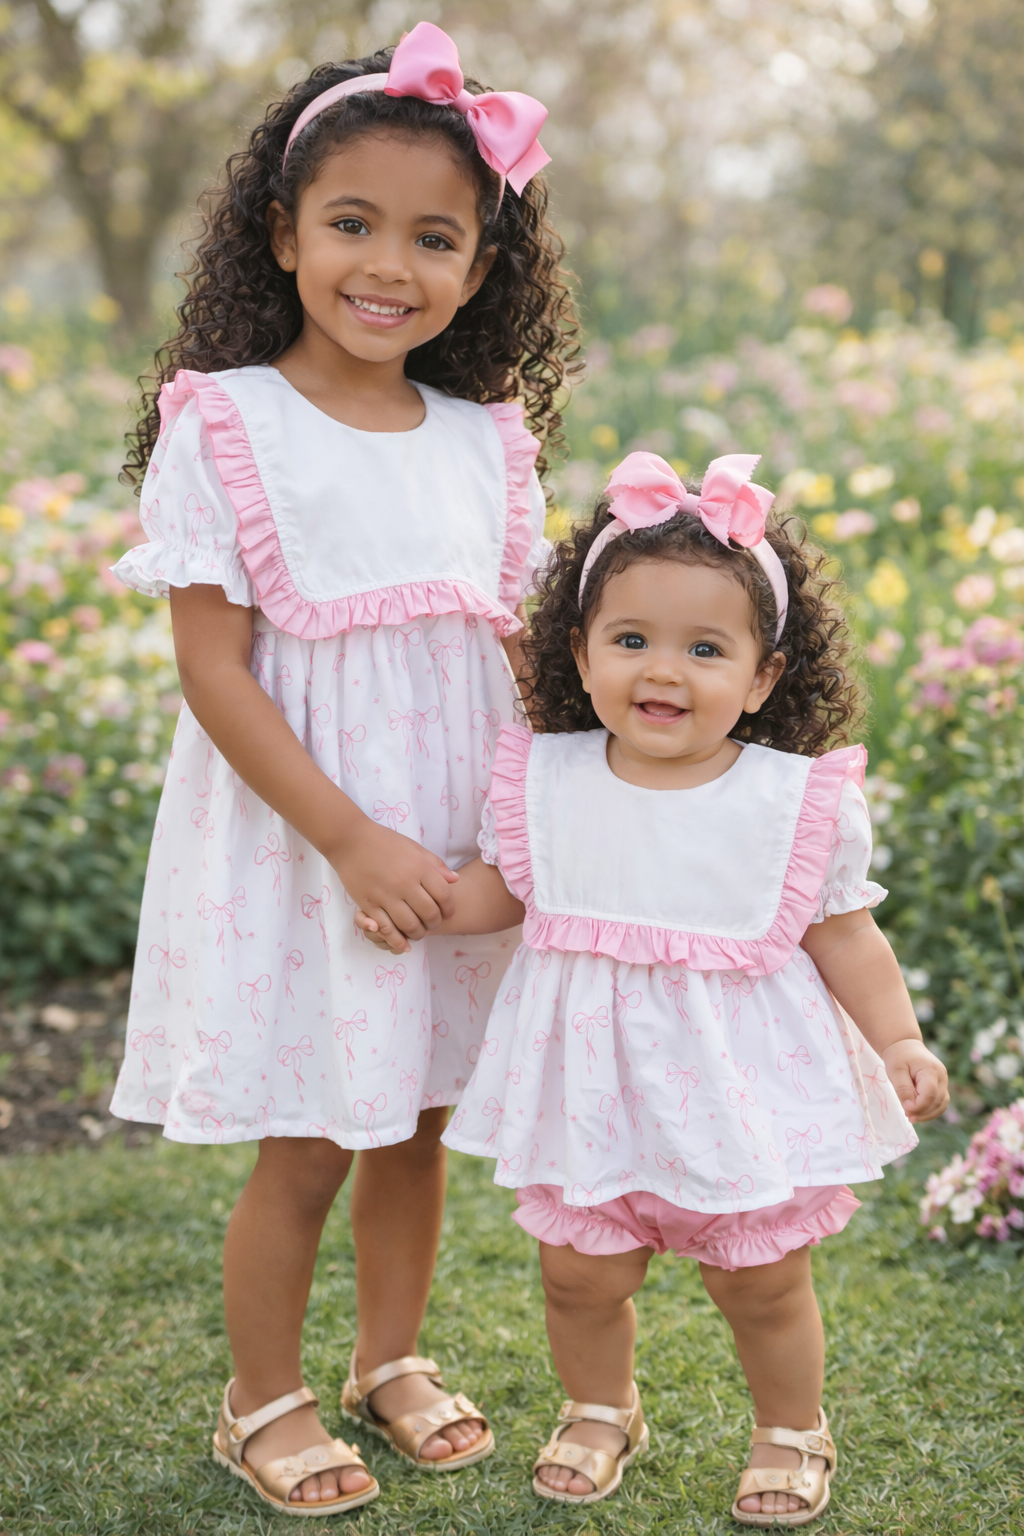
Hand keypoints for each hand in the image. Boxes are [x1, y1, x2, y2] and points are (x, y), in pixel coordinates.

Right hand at [331, 819, 456, 952]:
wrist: (350, 840)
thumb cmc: (384, 841)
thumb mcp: (414, 847)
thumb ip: (436, 865)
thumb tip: (455, 880)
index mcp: (419, 868)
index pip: (444, 895)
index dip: (449, 908)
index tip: (448, 913)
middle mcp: (405, 883)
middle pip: (429, 913)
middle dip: (435, 923)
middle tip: (433, 924)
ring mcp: (386, 895)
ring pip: (410, 925)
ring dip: (418, 934)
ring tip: (418, 932)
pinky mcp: (369, 905)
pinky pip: (386, 928)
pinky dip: (397, 940)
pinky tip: (403, 944)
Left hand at [881, 1038, 948, 1121]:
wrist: (904, 1045)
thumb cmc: (898, 1056)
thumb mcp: (895, 1071)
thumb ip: (903, 1089)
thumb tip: (910, 1108)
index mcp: (931, 1070)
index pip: (930, 1094)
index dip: (918, 1106)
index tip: (905, 1110)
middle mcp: (941, 1076)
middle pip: (938, 1102)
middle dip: (923, 1113)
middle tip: (907, 1116)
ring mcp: (943, 1081)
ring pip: (941, 1105)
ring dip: (928, 1114)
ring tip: (911, 1116)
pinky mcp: (940, 1085)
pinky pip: (939, 1102)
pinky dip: (930, 1110)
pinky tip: (917, 1112)